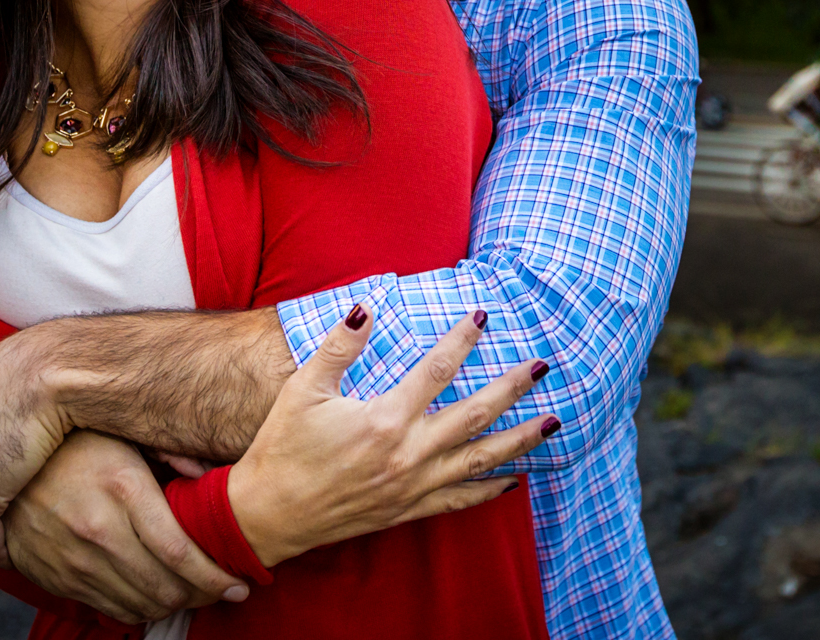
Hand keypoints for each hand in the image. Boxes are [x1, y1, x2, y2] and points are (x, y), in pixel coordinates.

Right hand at [6, 432, 248, 624]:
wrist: (5, 466)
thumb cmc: (79, 444)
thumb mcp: (126, 436)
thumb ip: (171, 455)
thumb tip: (212, 475)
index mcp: (123, 488)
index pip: (179, 551)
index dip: (215, 576)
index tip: (239, 583)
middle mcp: (98, 528)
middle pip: (164, 585)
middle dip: (203, 595)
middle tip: (223, 589)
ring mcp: (74, 558)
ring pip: (140, 604)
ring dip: (174, 605)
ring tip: (195, 593)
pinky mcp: (57, 578)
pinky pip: (111, 608)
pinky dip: (141, 609)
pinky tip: (157, 595)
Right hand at [229, 305, 559, 566]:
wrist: (266, 514)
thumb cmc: (282, 447)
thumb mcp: (303, 390)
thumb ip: (339, 347)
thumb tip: (365, 305)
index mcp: (384, 419)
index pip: (436, 370)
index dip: (463, 339)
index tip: (484, 315)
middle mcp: (407, 454)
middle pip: (474, 415)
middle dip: (512, 389)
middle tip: (543, 366)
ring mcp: (411, 486)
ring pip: (478, 460)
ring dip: (519, 440)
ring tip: (553, 422)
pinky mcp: (407, 511)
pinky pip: (459, 501)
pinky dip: (490, 490)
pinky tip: (515, 479)